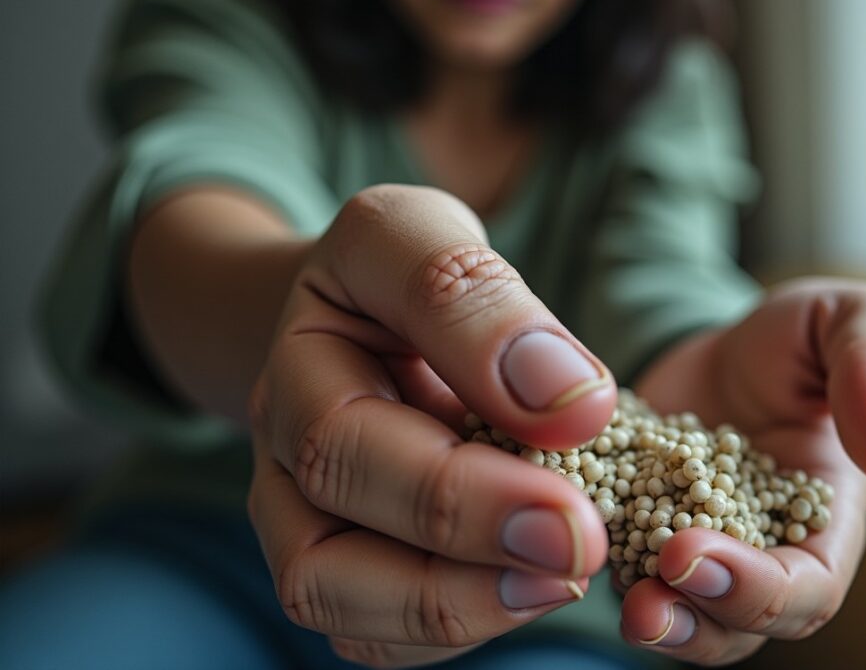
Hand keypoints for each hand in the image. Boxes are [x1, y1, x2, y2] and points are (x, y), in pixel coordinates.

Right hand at [245, 185, 616, 667]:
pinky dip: (461, 624)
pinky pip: (380, 635)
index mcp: (296, 371)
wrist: (371, 309)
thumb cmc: (405, 272)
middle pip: (325, 553)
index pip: (341, 441)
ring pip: (341, 610)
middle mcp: (284, 464)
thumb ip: (477, 300)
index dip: (452, 482)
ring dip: (458, 609)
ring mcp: (307, 524)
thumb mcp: (424, 236)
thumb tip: (568, 400)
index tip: (573, 456)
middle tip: (581, 543)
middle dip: (463, 551)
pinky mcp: (353, 567)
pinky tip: (535, 583)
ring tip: (564, 576)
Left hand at [622, 278, 865, 664]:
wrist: (724, 341)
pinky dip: (593, 567)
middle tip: (644, 601)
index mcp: (826, 518)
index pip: (808, 587)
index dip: (757, 591)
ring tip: (616, 602)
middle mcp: (762, 551)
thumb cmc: (803, 335)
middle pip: (738, 623)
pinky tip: (555, 544)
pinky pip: (618, 568)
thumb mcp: (852, 321)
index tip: (694, 554)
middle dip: (694, 621)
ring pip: (680, 615)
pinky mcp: (639, 533)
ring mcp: (696, 548)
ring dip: (650, 620)